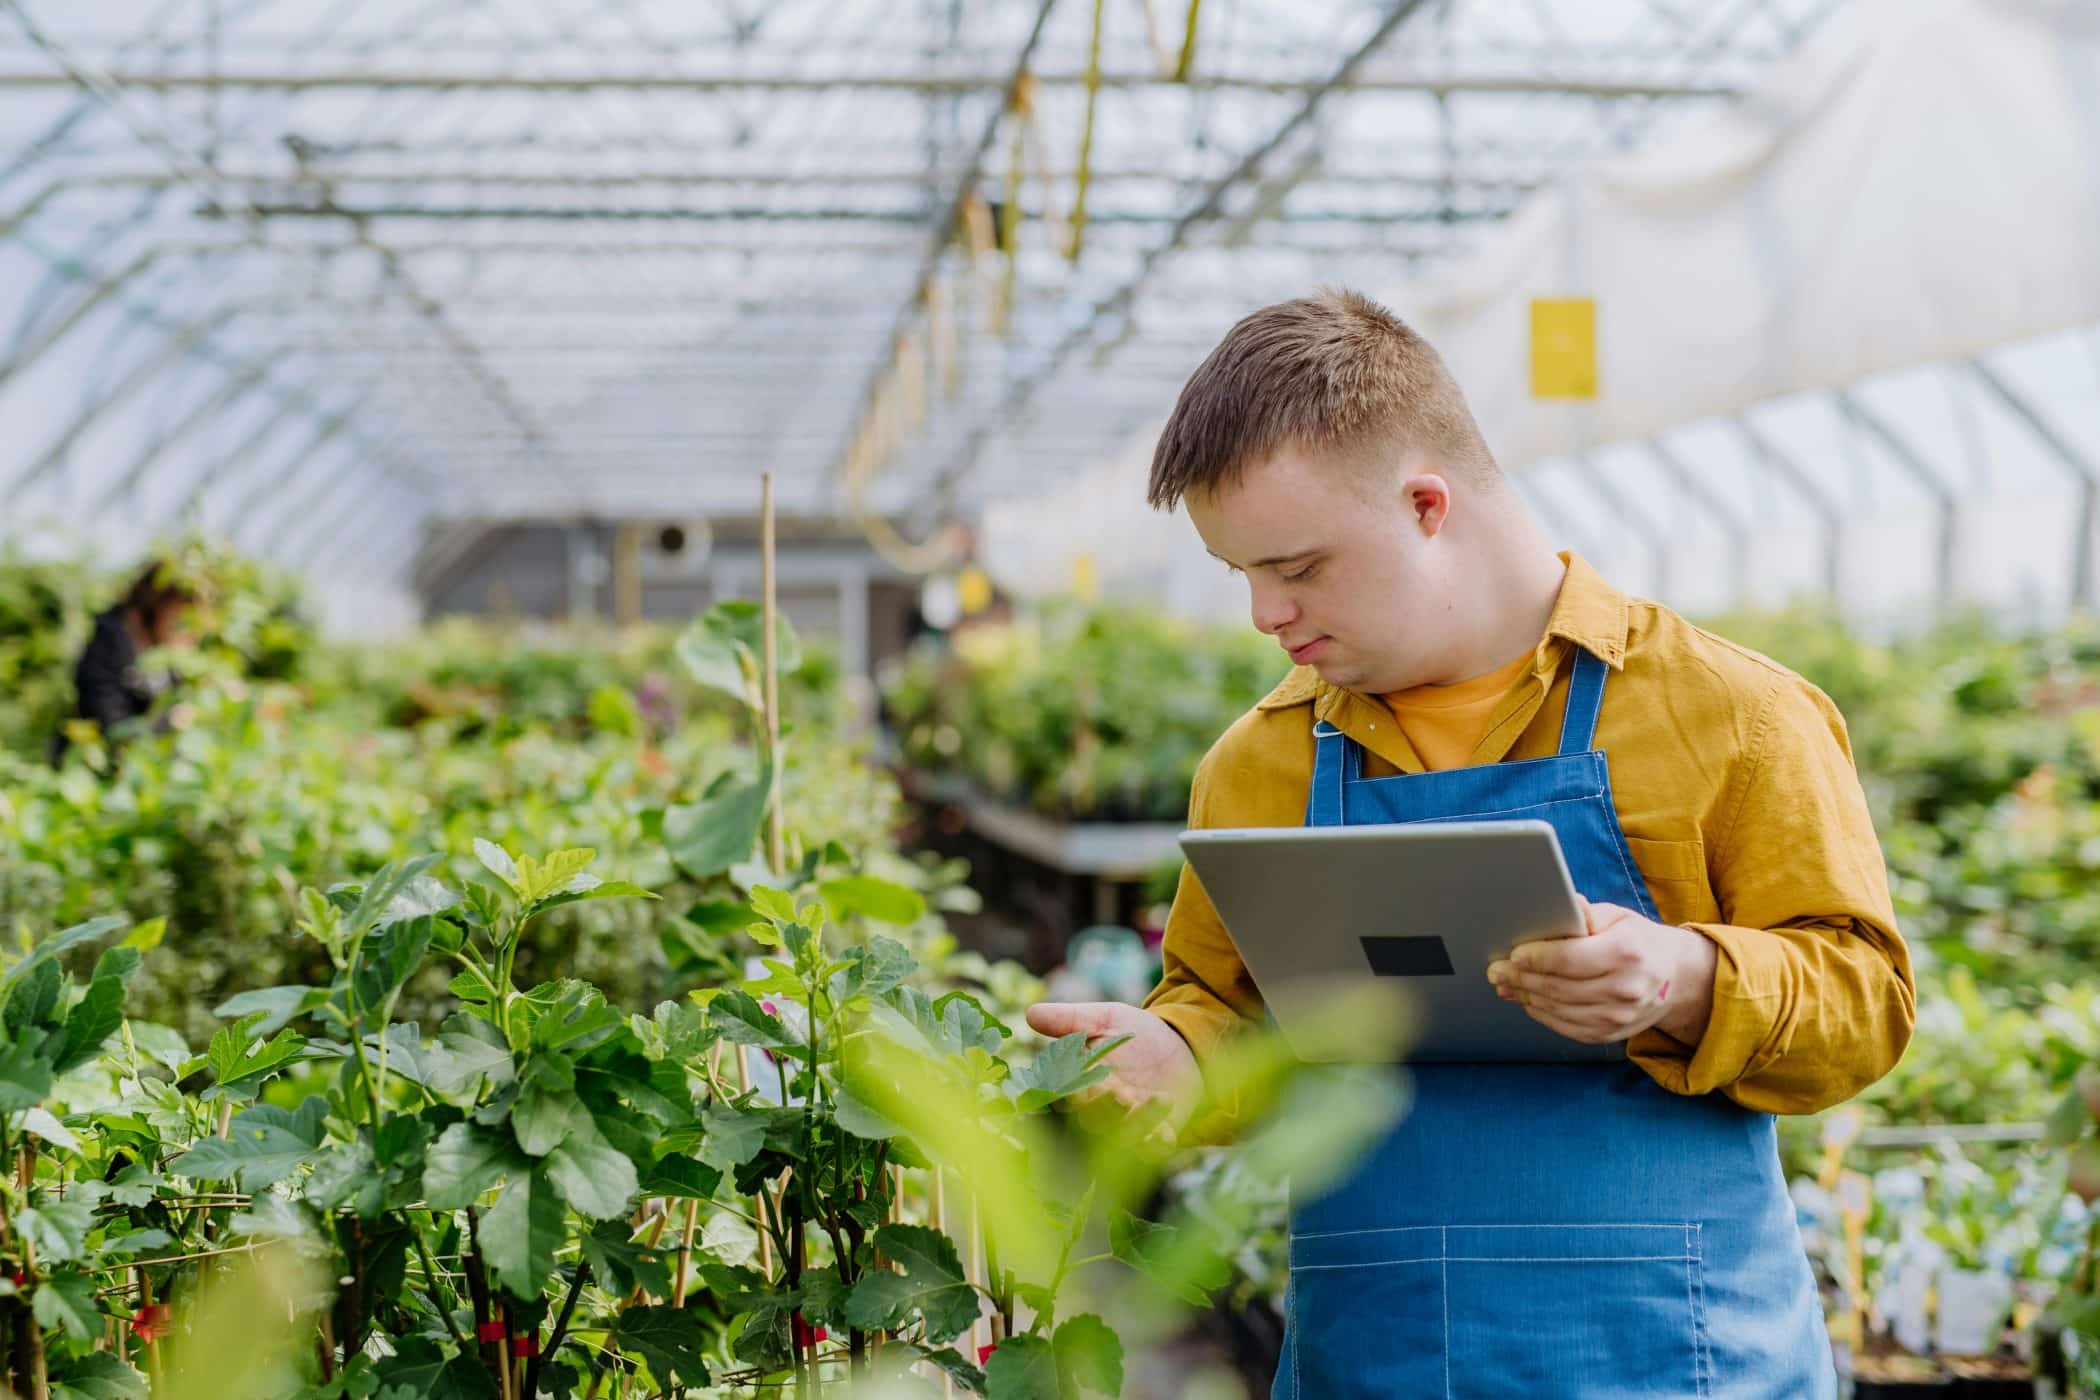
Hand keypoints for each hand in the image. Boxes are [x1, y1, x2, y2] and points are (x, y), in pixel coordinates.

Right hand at [1024, 1002, 1200, 1130]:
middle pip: (1093, 1120)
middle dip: (1106, 1109)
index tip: (1078, 1088)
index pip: (1065, 1095)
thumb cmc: (1134, 1032)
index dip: (1070, 1094)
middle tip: (1122, 1094)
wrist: (1180, 1045)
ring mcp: (1128, 1127)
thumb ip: (1070, 1019)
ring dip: (1138, 1123)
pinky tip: (1165, 1133)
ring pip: (1123, 1136)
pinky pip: (1153, 1149)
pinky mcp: (1156, 1136)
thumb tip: (1031, 1013)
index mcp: (1080, 1084)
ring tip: (1159, 1098)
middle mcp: (1099, 1111)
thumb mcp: (1105, 1018)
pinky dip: (1157, 1144)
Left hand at [1486, 897, 1717, 1046]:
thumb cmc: (1639, 941)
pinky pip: (1566, 1027)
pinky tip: (1527, 1000)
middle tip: (1495, 970)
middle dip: (1521, 977)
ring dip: (1525, 996)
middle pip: (1558, 986)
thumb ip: (1586, 914)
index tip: (1513, 953)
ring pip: (1558, 1009)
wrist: (1676, 979)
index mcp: (1626, 953)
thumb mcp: (1618, 917)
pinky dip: (1541, 1013)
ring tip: (1504, 984)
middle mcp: (1624, 988)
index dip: (1536, 958)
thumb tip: (1561, 904)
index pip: (1569, 958)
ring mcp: (1618, 1016)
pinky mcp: (1610, 1034)